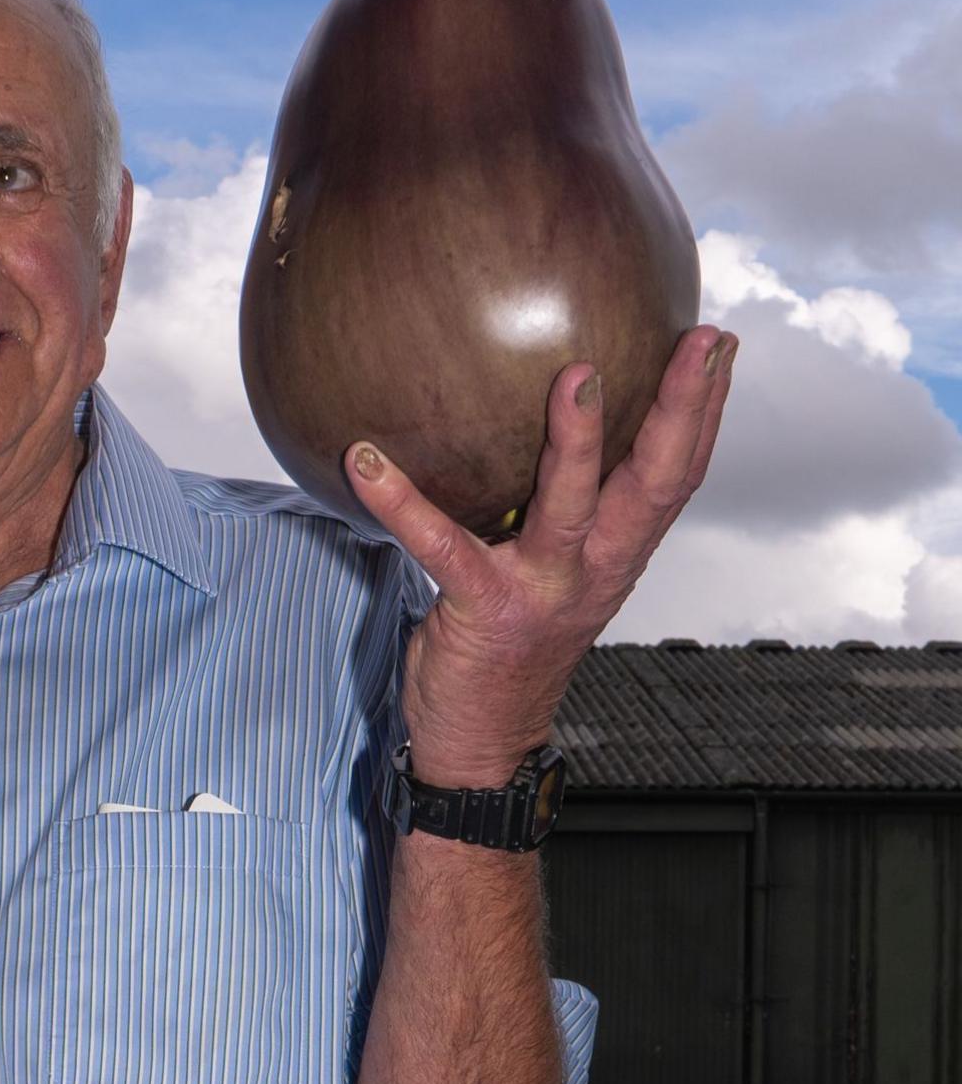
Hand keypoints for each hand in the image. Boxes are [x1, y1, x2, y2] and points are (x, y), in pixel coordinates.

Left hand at [347, 328, 737, 785]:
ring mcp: (541, 590)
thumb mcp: (562, 571)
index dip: (704, 411)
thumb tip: (549, 423)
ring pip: (570, 507)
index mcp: (618, 554)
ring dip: (576, 441)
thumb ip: (569, 510)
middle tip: (699, 344)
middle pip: (655, 482)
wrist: (482, 741)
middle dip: (681, 410)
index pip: (677, 475)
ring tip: (577, 375)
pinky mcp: (480, 609)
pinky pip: (440, 545)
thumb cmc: (516, 641)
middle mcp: (594, 569)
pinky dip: (400, 501)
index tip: (719, 343)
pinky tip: (364, 460)